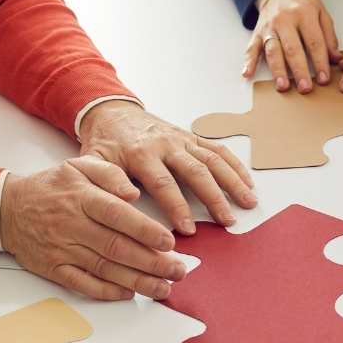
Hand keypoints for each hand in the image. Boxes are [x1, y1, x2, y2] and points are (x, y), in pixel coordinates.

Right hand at [0, 157, 185, 300]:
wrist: (7, 209)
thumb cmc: (51, 188)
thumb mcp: (78, 167)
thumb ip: (109, 174)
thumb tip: (134, 193)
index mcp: (82, 198)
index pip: (117, 215)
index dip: (145, 231)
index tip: (170, 242)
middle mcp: (72, 225)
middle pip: (117, 247)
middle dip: (152, 262)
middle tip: (178, 271)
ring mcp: (62, 249)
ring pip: (104, 269)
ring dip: (137, 281)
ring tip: (164, 287)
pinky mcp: (53, 268)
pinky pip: (82, 284)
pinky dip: (106, 291)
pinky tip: (128, 294)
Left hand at [78, 101, 256, 235]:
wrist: (111, 112)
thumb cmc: (104, 144)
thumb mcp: (93, 162)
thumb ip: (106, 181)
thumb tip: (128, 199)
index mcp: (141, 153)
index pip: (163, 183)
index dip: (177, 207)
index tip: (189, 230)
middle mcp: (166, 144)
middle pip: (196, 172)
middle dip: (214, 198)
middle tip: (228, 221)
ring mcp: (182, 139)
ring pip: (212, 160)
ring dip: (233, 182)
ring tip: (248, 203)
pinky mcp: (192, 136)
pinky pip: (218, 150)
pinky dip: (235, 166)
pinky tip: (248, 182)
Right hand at [246, 0, 340, 93]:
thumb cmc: (304, 4)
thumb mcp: (322, 13)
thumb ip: (329, 36)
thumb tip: (335, 59)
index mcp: (304, 14)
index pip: (314, 42)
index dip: (320, 62)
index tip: (325, 79)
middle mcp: (284, 20)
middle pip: (292, 48)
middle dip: (299, 70)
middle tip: (306, 88)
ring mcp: (269, 27)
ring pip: (273, 50)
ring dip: (277, 70)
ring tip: (283, 86)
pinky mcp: (257, 32)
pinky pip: (252, 47)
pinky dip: (248, 61)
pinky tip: (247, 73)